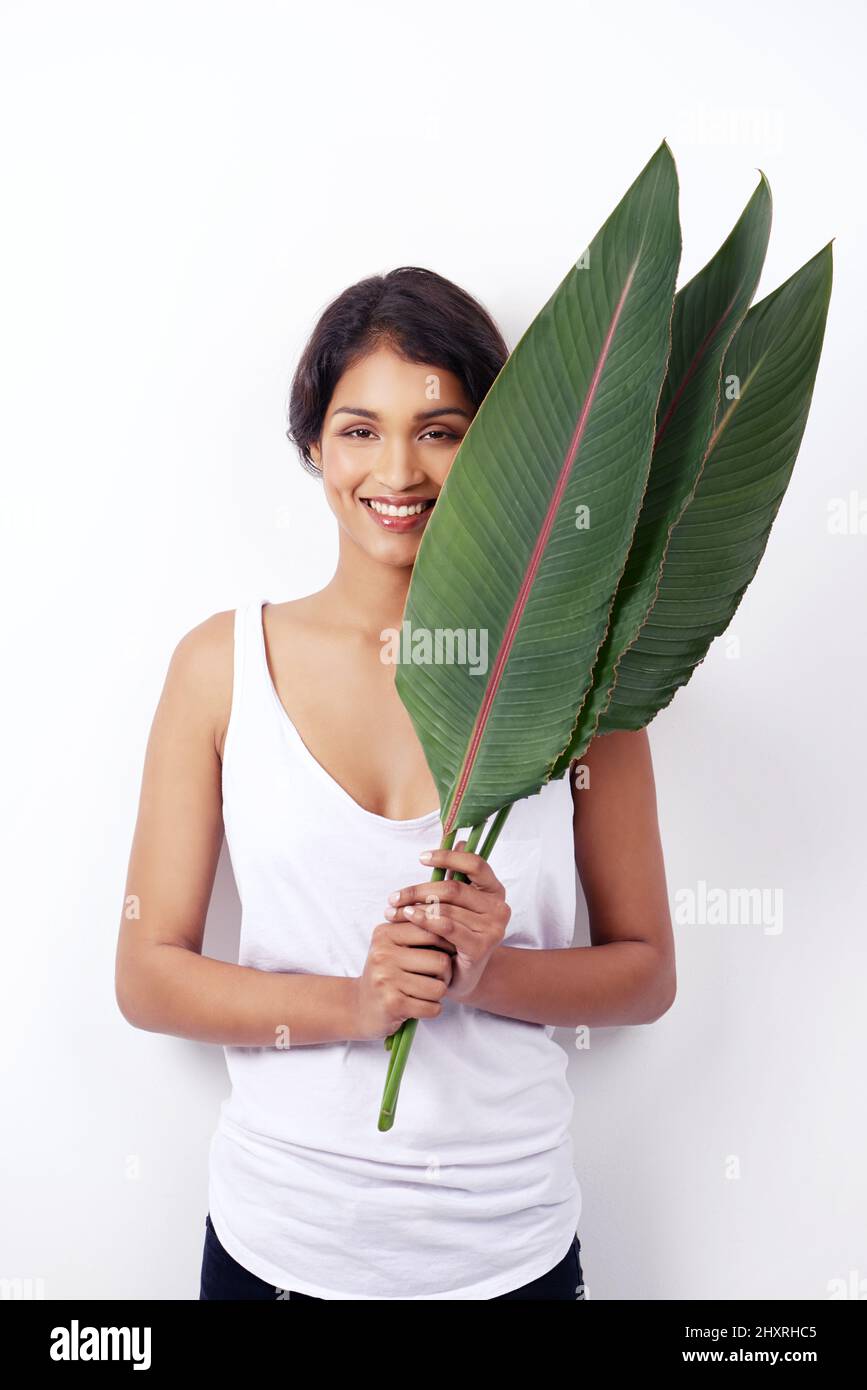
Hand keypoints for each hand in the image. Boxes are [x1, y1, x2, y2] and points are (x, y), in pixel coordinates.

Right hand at [350, 920, 452, 1040]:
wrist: (360, 1007)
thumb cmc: (386, 974)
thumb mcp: (394, 946)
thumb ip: (417, 931)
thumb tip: (452, 923)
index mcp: (385, 934)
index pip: (432, 931)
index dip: (447, 945)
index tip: (446, 954)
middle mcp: (383, 954)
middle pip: (440, 961)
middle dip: (446, 974)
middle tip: (437, 978)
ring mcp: (386, 979)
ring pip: (439, 987)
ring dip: (438, 994)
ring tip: (426, 993)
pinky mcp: (392, 1004)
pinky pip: (432, 1008)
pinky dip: (432, 1010)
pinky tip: (419, 1006)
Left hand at [383, 842, 510, 1000]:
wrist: (463, 977)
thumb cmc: (457, 935)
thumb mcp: (457, 904)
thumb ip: (457, 876)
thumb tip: (459, 840)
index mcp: (495, 890)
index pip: (475, 864)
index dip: (447, 857)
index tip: (421, 857)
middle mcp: (499, 907)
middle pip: (453, 888)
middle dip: (418, 891)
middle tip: (394, 896)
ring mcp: (493, 928)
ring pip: (446, 908)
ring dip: (414, 907)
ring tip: (394, 910)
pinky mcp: (481, 947)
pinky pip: (447, 926)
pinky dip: (424, 920)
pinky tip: (408, 917)